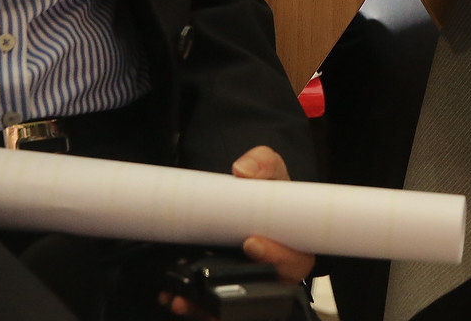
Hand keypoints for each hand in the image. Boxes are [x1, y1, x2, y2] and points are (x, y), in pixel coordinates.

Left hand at [159, 147, 312, 316]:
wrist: (243, 204)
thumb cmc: (266, 193)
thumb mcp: (271, 171)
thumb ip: (263, 164)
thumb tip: (244, 170)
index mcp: (294, 246)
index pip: (296, 262)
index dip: (278, 257)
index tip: (251, 242)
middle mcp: (275, 272)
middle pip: (265, 292)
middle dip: (237, 288)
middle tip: (207, 274)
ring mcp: (250, 284)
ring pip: (236, 306)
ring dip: (207, 305)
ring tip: (181, 297)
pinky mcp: (228, 292)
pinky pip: (214, 309)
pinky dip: (194, 307)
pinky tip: (174, 298)